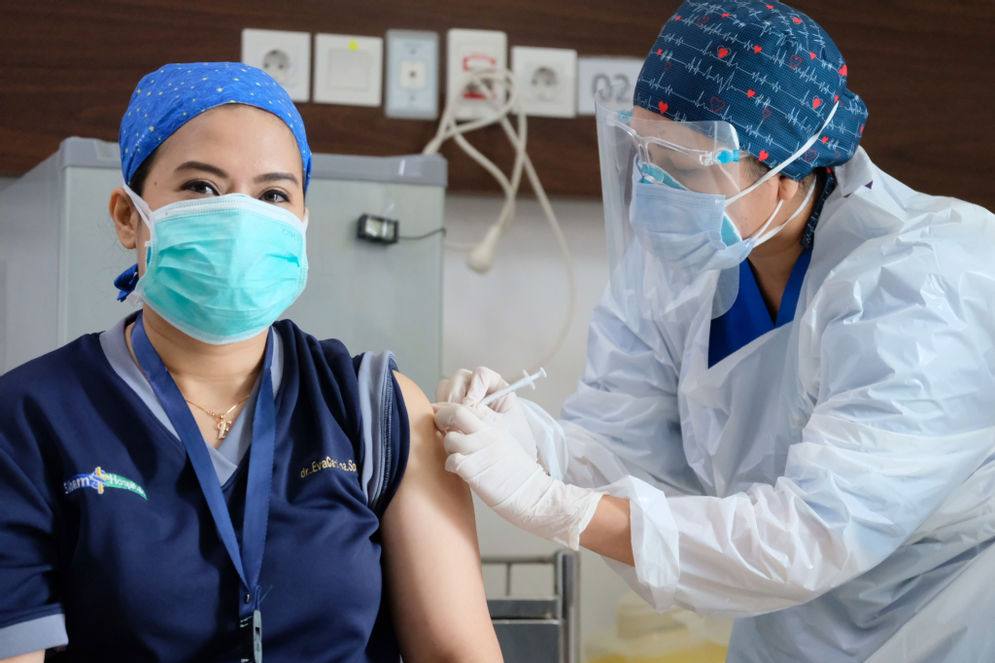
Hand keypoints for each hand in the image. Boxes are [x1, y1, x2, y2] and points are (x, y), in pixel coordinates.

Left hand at [434, 402, 601, 549]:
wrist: (532, 493)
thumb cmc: (517, 473)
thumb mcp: (504, 442)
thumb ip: (483, 432)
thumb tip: (459, 427)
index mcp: (494, 426)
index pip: (466, 406)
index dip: (448, 408)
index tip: (442, 415)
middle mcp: (486, 434)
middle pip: (454, 412)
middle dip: (441, 418)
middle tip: (439, 428)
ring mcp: (479, 450)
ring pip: (449, 439)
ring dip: (448, 448)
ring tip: (457, 457)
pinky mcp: (473, 470)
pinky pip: (451, 460)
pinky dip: (450, 465)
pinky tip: (458, 471)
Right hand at [436, 366, 538, 461]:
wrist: (511, 466)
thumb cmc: (513, 444)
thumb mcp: (502, 428)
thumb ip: (484, 414)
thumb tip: (464, 405)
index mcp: (496, 388)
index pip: (481, 374)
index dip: (474, 386)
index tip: (471, 404)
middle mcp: (478, 391)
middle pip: (460, 378)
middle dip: (455, 394)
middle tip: (455, 414)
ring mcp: (463, 401)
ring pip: (446, 389)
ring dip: (445, 403)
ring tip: (450, 422)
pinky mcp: (452, 414)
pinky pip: (440, 404)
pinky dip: (439, 413)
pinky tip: (444, 428)